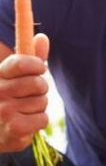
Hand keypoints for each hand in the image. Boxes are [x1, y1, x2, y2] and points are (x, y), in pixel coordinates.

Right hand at [0, 33, 50, 151]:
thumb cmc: (5, 102)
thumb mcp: (13, 78)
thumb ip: (30, 59)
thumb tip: (42, 37)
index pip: (21, 63)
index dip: (36, 64)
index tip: (39, 68)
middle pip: (38, 83)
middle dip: (40, 90)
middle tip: (27, 96)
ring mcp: (4, 110)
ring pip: (42, 102)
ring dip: (37, 108)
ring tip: (21, 112)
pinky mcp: (14, 128)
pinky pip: (43, 119)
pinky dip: (38, 123)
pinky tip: (22, 125)